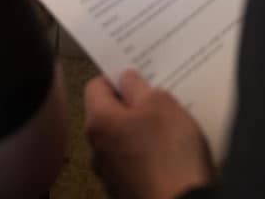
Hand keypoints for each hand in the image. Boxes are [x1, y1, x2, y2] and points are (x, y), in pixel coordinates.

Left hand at [85, 69, 215, 198]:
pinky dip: (146, 156)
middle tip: (157, 101)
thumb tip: (125, 79)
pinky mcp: (125, 192)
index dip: (116, 77)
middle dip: (131, 106)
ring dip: (139, 132)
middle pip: (108, 115)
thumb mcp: (160, 104)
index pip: (96, 86)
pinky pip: (132, 164)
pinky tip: (168, 156)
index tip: (138, 78)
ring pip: (121, 141)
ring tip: (168, 129)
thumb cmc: (169, 152)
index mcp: (99, 122)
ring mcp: (110, 175)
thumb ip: (138, 87)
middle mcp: (96, 149)